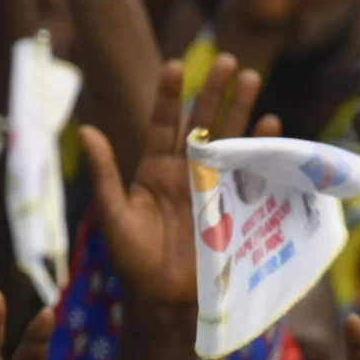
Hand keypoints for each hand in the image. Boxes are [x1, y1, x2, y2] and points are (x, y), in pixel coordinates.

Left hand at [83, 55, 265, 304]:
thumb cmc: (132, 260)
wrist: (164, 299)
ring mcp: (214, 188)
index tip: (178, 64)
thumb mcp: (113, 215)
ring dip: (243, 110)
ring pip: (230, 140)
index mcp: (154, 168)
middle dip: (216, 91)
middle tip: (230, 60)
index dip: (171, 94)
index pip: (164, 122)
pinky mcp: (236, 208)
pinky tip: (274, 127)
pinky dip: (264, 151)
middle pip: (204, 122)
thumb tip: (85, 130)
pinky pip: (253, 174)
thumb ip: (104, 173)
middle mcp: (186, 171)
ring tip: (253, 79)